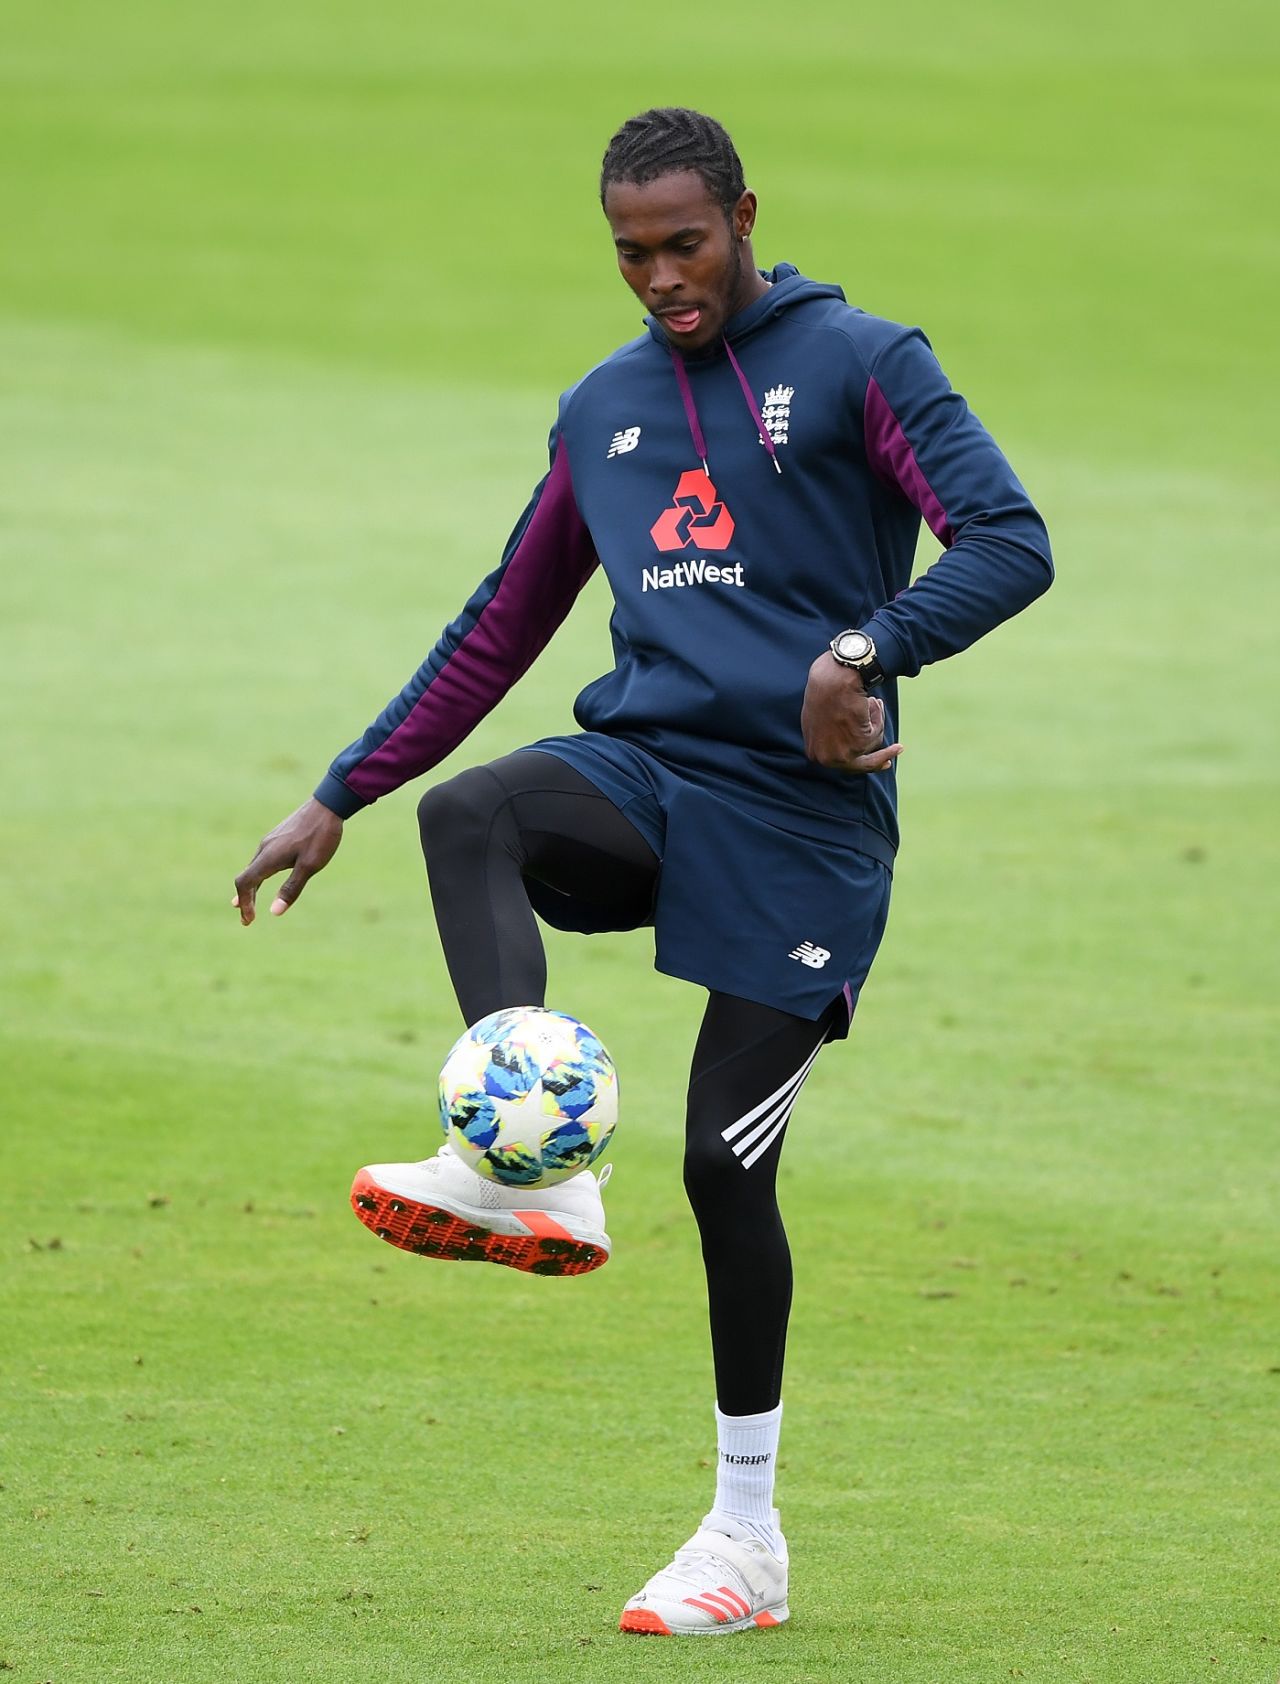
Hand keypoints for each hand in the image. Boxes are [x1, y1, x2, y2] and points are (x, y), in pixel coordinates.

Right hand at [232, 798, 343, 924]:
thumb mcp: (310, 866)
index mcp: (269, 857)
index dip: (245, 903)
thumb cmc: (321, 836)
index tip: (249, 920)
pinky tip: (263, 878)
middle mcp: (265, 848)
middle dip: (245, 900)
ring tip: (248, 904)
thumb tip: (274, 912)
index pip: (245, 883)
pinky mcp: (277, 837)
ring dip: (251, 888)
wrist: (328, 805)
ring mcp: (270, 841)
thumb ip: (291, 888)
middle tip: (247, 920)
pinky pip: (261, 860)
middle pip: (246, 877)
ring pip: (253, 868)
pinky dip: (258, 876)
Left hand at [801, 652, 903, 773]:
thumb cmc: (826, 690)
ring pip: (872, 745)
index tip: (881, 759)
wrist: (833, 680)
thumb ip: (830, 734)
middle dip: (881, 757)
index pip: (842, 762)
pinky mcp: (858, 745)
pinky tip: (871, 702)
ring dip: (876, 721)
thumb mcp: (821, 716)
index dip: (862, 757)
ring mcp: (841, 755)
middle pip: (860, 764)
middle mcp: (825, 759)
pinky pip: (877, 733)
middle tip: (898, 749)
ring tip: (871, 701)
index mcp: (814, 752)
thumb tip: (846, 739)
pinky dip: (878, 716)